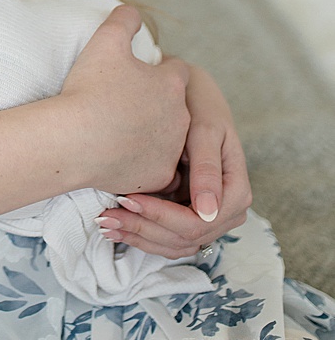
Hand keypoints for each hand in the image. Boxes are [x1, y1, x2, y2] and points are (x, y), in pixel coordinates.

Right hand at [55, 4, 190, 196]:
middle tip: (126, 107)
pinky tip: (121, 159)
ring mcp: (171, 148)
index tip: (140, 76)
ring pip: (169, 140)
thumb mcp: (104, 42)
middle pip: (175, 108)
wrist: (76, 138)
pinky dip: (143, 165)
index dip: (159, 71)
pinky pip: (157, 171)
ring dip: (152, 136)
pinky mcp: (158, 175)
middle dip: (157, 106)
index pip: (177, 72)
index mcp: (170, 84)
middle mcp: (180, 116)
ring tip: (121, 134)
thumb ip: (123, 20)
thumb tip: (131, 11)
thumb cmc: (89, 89)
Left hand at [99, 64, 251, 260]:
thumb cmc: (198, 106)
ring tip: (104, 223)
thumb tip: (208, 212)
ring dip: (139, 237)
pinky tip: (112, 227)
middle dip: (145, 229)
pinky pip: (167, 238)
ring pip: (175, 244)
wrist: (189, 96)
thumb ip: (207, 169)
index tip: (128, 198)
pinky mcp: (188, 215)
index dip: (163, 216)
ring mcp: (208, 216)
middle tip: (105, 216)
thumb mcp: (204, 131)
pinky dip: (140, 236)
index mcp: (236, 190)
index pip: (201, 221)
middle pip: (186, 237)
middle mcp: (226, 210)